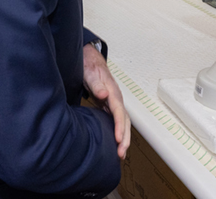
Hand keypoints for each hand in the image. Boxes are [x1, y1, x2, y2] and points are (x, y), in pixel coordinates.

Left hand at [83, 44, 130, 159]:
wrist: (90, 61)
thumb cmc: (90, 67)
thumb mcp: (91, 73)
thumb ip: (97, 85)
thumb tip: (104, 95)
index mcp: (113, 92)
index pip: (119, 112)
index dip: (119, 126)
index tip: (118, 138)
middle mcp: (116, 99)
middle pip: (125, 120)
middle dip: (125, 137)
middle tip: (121, 153)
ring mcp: (113, 103)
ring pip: (122, 123)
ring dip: (123, 138)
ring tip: (121, 154)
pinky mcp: (109, 107)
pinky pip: (116, 122)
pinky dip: (118, 133)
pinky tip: (115, 143)